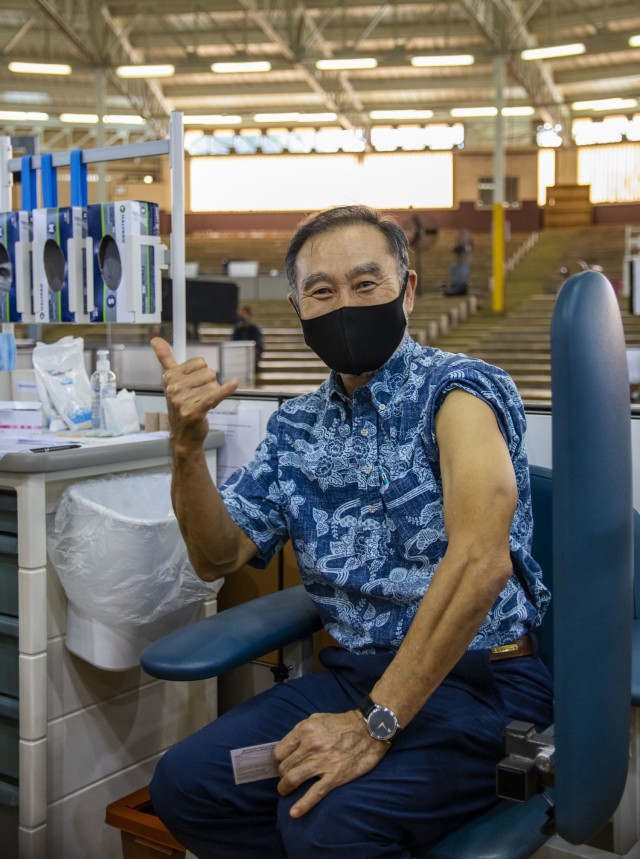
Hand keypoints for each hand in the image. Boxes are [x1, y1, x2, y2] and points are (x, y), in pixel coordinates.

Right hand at [151, 337, 237, 449]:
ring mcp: (183, 400)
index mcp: (170, 377)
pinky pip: (215, 395)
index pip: (199, 362)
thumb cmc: (181, 406)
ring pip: (213, 384)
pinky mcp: (195, 411)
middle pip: (208, 372)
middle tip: (199, 397)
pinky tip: (233, 384)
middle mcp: (174, 387)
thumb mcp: (172, 381)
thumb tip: (155, 339)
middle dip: (209, 384)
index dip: (201, 373)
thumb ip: (165, 359)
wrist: (184, 435)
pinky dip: (226, 390)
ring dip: (213, 394)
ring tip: (202, 404)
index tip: (194, 385)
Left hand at [274, 710, 388, 817]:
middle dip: (282, 774)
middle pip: (285, 767)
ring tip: (285, 791)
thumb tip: (289, 747)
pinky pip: (315, 793)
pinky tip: (294, 813)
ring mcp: (322, 762)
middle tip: (287, 777)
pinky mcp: (334, 776)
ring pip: (293, 779)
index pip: (280, 751)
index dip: (280, 759)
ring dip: (285, 788)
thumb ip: (301, 732)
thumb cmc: (342, 723)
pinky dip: (303, 805)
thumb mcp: (317, 719)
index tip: (283, 763)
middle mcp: (310, 746)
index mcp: (304, 730)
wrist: (369, 729)